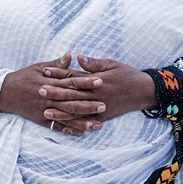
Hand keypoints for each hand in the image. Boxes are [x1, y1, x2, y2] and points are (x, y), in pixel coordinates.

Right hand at [0, 53, 104, 135]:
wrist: (4, 94)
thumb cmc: (23, 77)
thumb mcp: (38, 67)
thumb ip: (56, 64)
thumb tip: (71, 55)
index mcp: (48, 81)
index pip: (70, 81)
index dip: (86, 81)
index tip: (100, 80)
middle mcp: (48, 97)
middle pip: (71, 100)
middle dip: (88, 102)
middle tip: (104, 103)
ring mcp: (45, 110)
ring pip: (66, 116)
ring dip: (83, 120)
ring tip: (98, 123)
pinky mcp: (41, 120)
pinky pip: (57, 127)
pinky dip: (69, 130)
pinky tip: (82, 133)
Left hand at [40, 55, 157, 131]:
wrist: (143, 92)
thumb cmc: (127, 74)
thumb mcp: (111, 64)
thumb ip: (93, 63)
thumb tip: (78, 56)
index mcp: (97, 80)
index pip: (74, 77)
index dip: (59, 74)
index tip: (45, 71)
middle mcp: (97, 95)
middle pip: (72, 95)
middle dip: (55, 93)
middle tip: (39, 91)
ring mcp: (100, 108)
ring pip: (77, 111)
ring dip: (61, 112)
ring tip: (45, 112)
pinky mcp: (103, 118)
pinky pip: (87, 123)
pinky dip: (75, 125)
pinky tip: (64, 127)